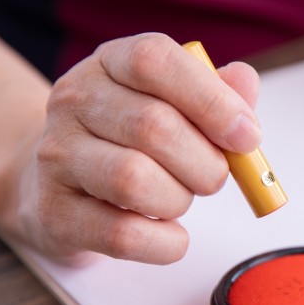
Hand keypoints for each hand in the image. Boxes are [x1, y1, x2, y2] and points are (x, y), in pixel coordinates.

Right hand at [14, 33, 261, 263]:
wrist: (59, 185)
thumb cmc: (133, 142)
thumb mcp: (175, 105)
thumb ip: (217, 93)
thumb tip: (245, 80)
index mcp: (110, 63)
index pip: (154, 61)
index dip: (211, 100)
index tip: (248, 137)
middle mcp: (73, 100)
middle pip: (154, 126)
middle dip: (206, 164)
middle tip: (214, 178)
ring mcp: (57, 156)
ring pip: (133, 180)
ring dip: (179, 200)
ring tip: (179, 199)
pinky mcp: (55, 212)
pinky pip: (122, 235)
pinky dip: (165, 243)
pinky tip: (168, 234)